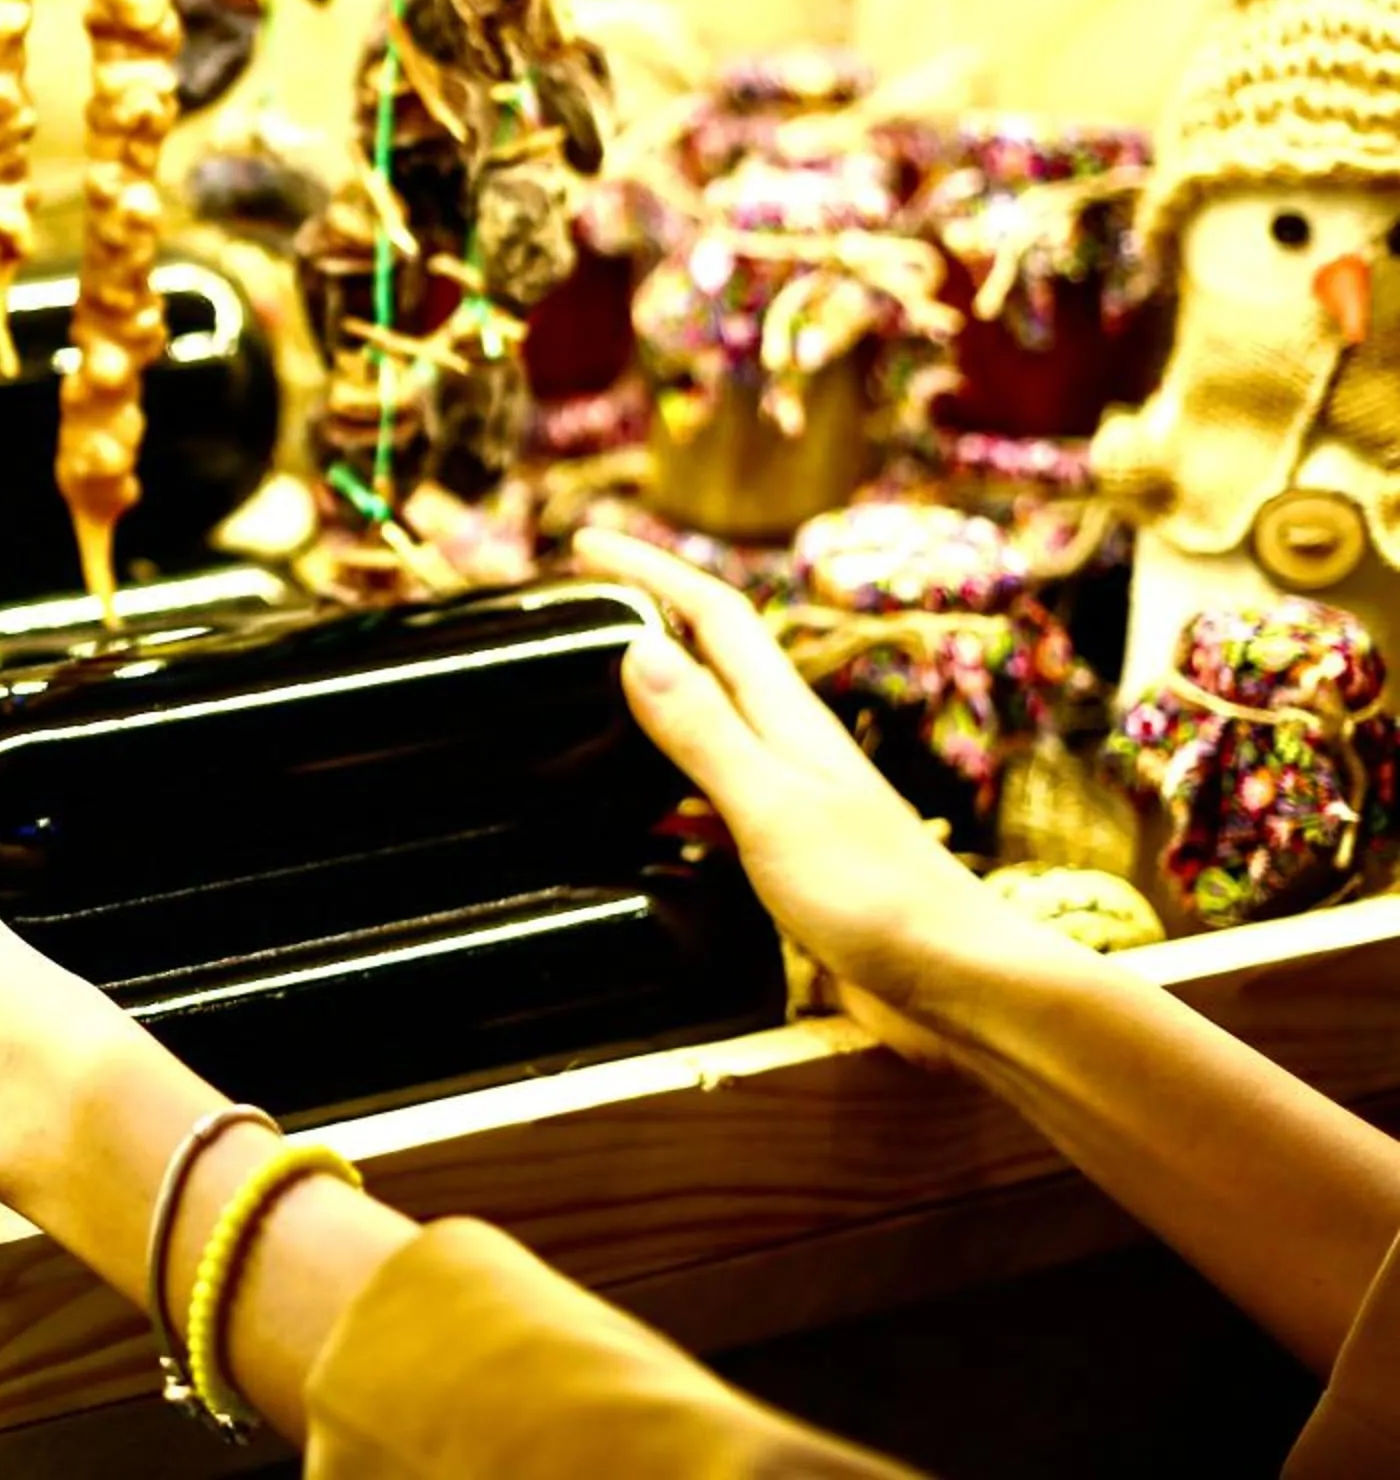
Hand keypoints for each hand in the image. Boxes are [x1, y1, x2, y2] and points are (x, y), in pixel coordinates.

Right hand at [572, 528, 1074, 1065]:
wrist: (956, 984)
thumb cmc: (875, 896)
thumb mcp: (772, 806)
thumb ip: (704, 731)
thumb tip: (638, 647)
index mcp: (786, 717)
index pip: (711, 615)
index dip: (649, 570)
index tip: (585, 544)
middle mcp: (787, 745)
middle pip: (706, 663)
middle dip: (642, 626)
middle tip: (573, 617)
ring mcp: (789, 799)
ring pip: (703, 734)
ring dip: (646, 711)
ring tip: (582, 711)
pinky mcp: (785, 854)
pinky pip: (706, 805)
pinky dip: (661, 799)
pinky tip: (633, 825)